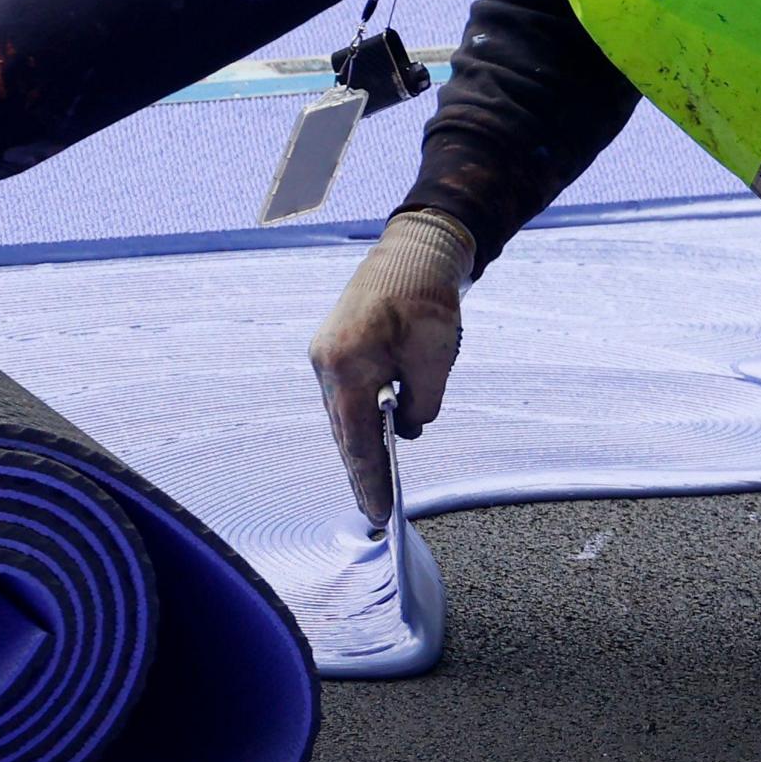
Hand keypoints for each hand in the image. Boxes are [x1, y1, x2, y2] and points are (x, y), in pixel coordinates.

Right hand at [307, 211, 473, 526]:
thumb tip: (408, 430)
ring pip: (342, 415)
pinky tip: (375, 439)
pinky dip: (360, 420)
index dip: (370, 480)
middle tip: (377, 511)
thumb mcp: (434, 361)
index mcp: (346, 365)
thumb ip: (421, 406)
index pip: (357, 440)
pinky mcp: (335, 348)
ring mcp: (325, 354)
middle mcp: (326, 362)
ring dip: (361, 446)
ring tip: (377, 484)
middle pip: (343, 432)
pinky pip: (345, 396)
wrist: (415, 249)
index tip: (380, 512)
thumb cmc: (426, 297)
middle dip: (362, 472)